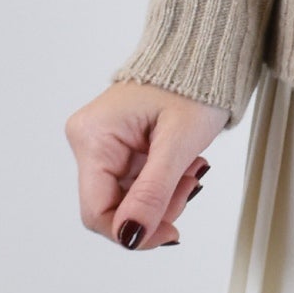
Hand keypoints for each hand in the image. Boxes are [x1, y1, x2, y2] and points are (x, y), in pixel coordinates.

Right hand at [65, 79, 231, 250]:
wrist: (204, 56)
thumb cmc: (193, 83)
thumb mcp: (179, 141)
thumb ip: (153, 191)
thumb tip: (130, 236)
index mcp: (93, 135)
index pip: (97, 211)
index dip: (132, 232)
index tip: (169, 234)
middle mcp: (89, 139)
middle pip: (113, 206)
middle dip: (155, 206)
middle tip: (189, 184)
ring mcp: (103, 143)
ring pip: (127, 198)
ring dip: (164, 194)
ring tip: (190, 168)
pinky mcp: (118, 146)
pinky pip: (135, 183)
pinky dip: (163, 182)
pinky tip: (182, 163)